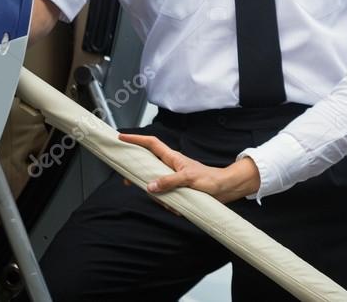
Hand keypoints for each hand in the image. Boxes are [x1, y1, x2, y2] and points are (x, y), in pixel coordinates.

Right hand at [119, 133, 260, 202]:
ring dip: (160, 198)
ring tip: (172, 202)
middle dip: (138, 177)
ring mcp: (172, 178)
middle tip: (128, 182)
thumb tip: (150, 186)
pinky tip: (178, 208)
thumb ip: (169, 182)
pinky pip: (164, 198)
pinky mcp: (176, 190)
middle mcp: (169, 166)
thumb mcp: (188, 179)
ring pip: (154, 186)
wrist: (224, 189)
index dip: (136, 139)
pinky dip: (169, 204)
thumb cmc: (209, 179)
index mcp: (172, 158)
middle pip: (146, 166)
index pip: (151, 144)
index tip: (122, 138)